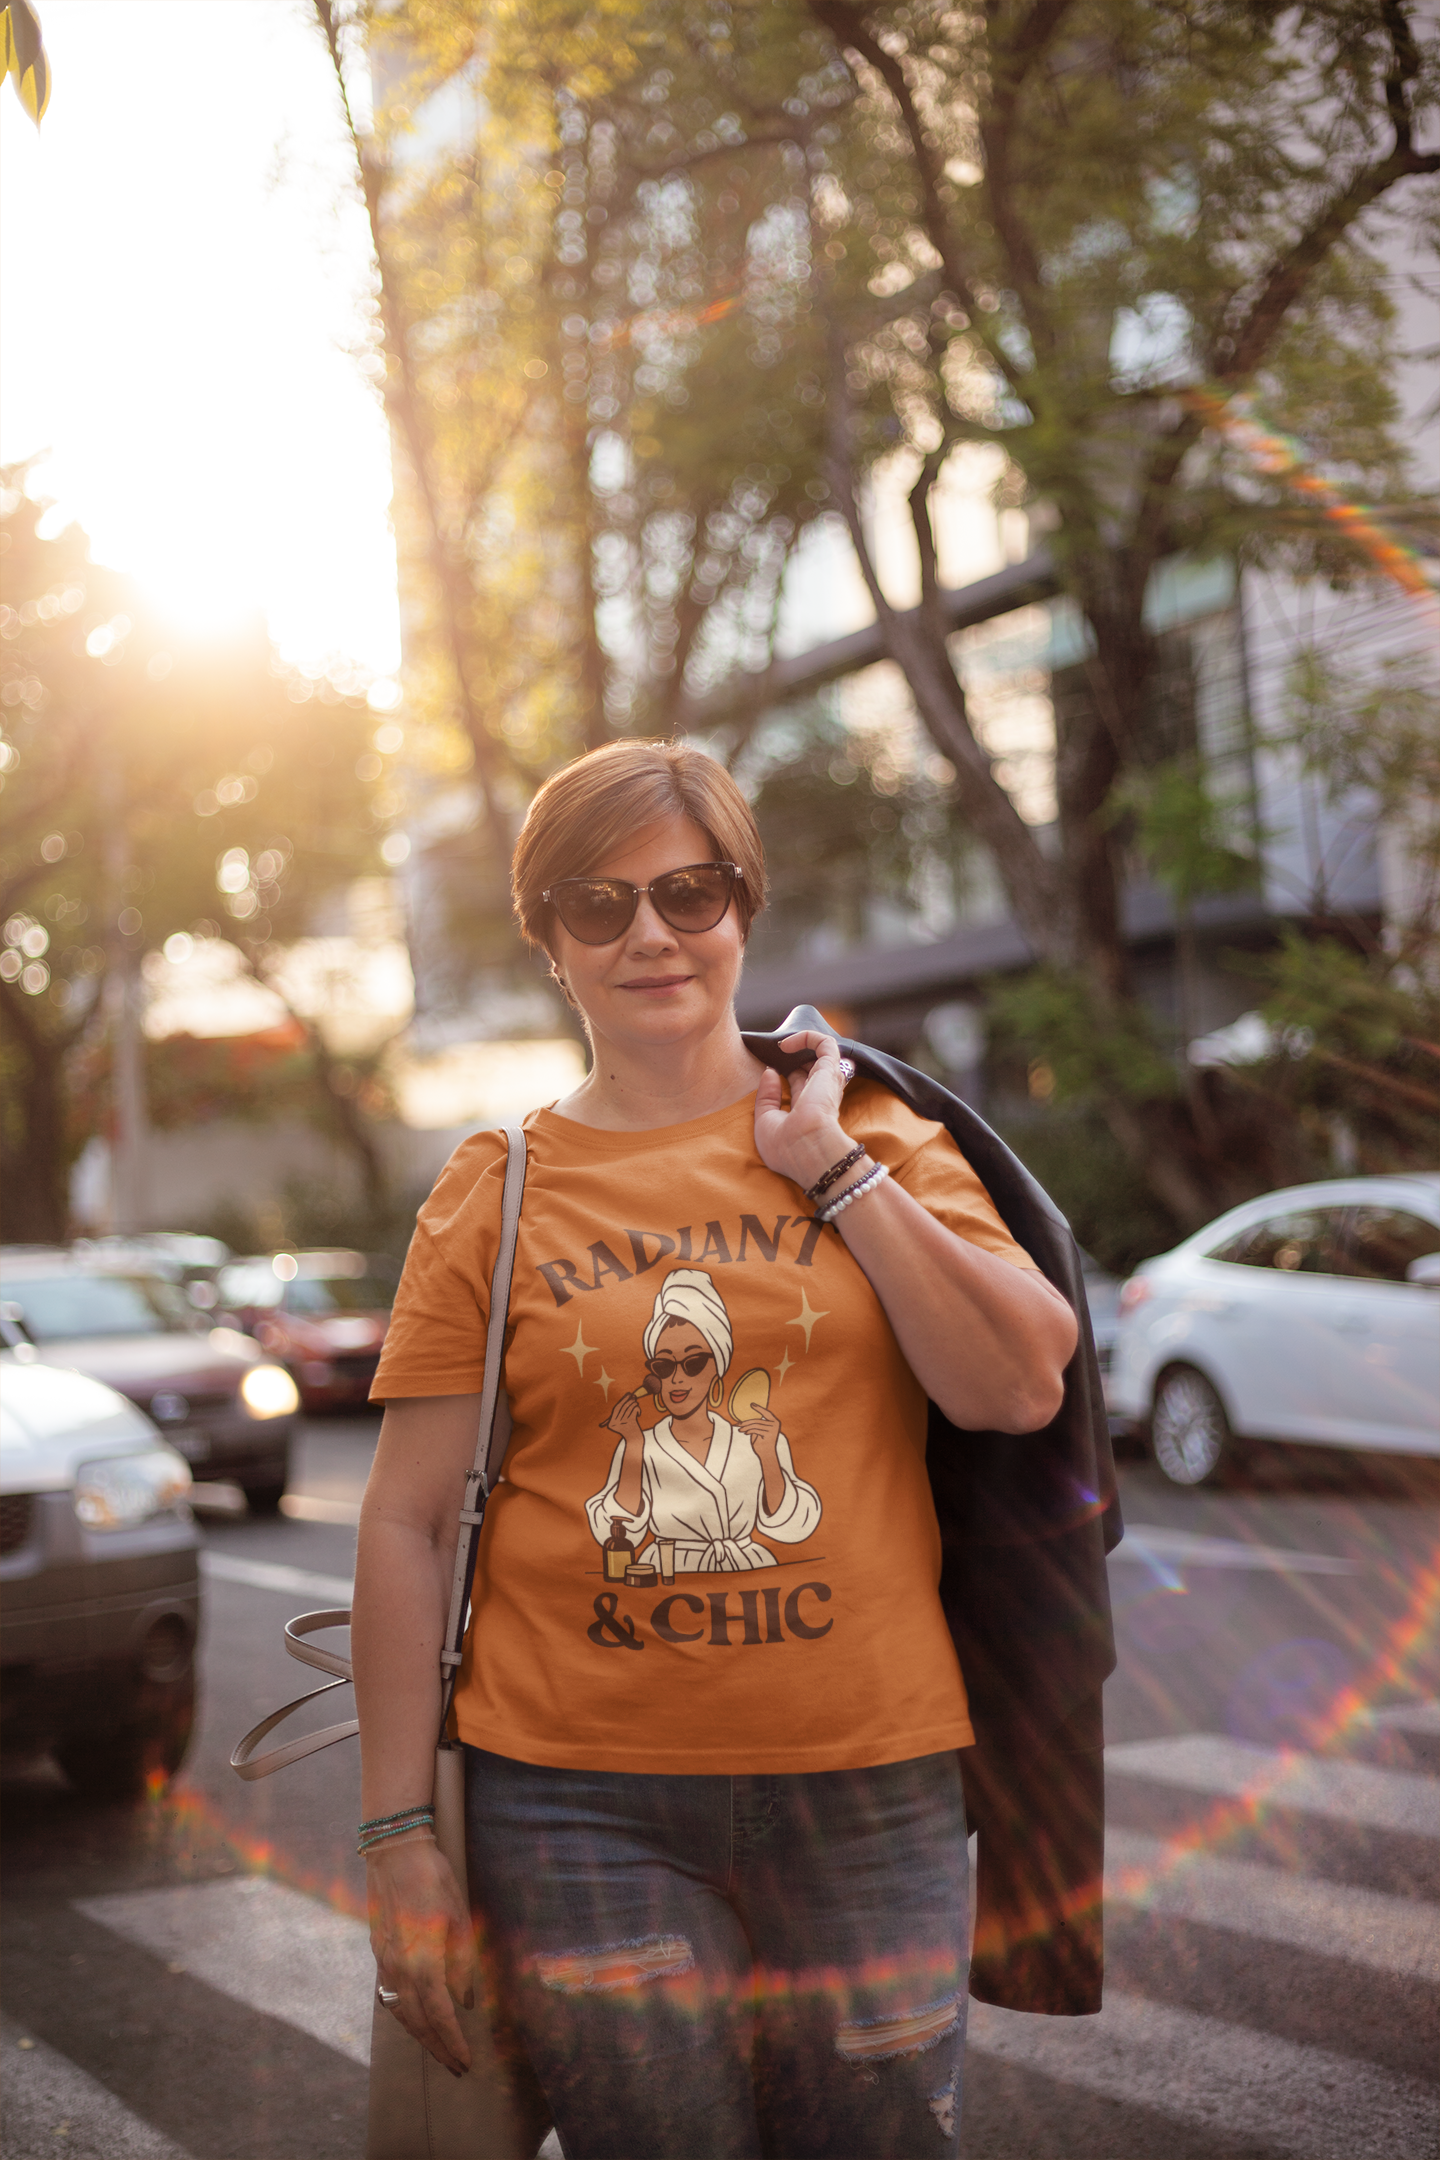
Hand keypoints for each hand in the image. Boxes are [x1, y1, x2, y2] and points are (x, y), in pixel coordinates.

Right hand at [367, 1835, 477, 2075]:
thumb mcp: (459, 1917)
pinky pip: (390, 1994)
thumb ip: (462, 1962)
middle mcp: (399, 1967)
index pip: (440, 2014)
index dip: (453, 2041)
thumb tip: (466, 1999)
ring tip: (437, 2049)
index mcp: (423, 1959)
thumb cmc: (433, 1880)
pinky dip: (405, 2013)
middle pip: (417, 2021)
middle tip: (455, 2067)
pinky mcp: (378, 1951)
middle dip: (437, 2047)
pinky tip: (415, 2017)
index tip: (465, 2061)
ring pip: (400, 2011)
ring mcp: (384, 1960)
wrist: (394, 1853)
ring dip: (419, 2034)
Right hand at [605, 1391, 644, 1442]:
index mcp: (611, 1423)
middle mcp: (615, 1423)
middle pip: (622, 1407)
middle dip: (629, 1400)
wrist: (634, 1440)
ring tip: (636, 1403)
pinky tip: (638, 1412)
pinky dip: (637, 1409)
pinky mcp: (630, 1423)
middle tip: (633, 1395)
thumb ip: (622, 1410)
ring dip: (633, 1404)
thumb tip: (627, 1396)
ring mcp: (622, 1423)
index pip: (616, 1408)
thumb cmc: (628, 1429)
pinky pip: (633, 1411)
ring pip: (628, 1408)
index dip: (622, 1400)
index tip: (627, 1394)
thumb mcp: (622, 1421)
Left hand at [735, 1406, 780, 1455]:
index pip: (766, 1412)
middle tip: (738, 1424)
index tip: (751, 1404)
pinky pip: (756, 1430)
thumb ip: (756, 1424)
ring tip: (739, 1429)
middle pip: (757, 1420)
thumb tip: (746, 1418)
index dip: (759, 1408)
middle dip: (746, 1422)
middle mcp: (775, 1424)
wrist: (767, 1455)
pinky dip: (749, 1431)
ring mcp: (773, 1429)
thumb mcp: (759, 1431)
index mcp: (775, 1422)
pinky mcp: (769, 1434)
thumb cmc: (762, 1443)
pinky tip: (745, 1433)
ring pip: (755, 1425)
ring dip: (746, 1427)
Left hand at [754, 1032, 853, 1191]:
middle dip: (793, 1058)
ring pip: (820, 1054)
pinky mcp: (830, 1070)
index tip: (768, 1070)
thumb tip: (770, 1072)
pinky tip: (785, 1044)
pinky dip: (806, 1036)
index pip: (799, 1087)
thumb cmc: (787, 1147)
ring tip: (781, 1044)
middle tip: (774, 1052)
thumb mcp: (766, 1122)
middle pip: (809, 1069)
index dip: (783, 1076)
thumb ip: (766, 1097)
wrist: (807, 1151)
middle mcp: (820, 1097)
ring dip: (801, 1044)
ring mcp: (826, 1083)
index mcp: (807, 1112)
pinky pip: (824, 1043)